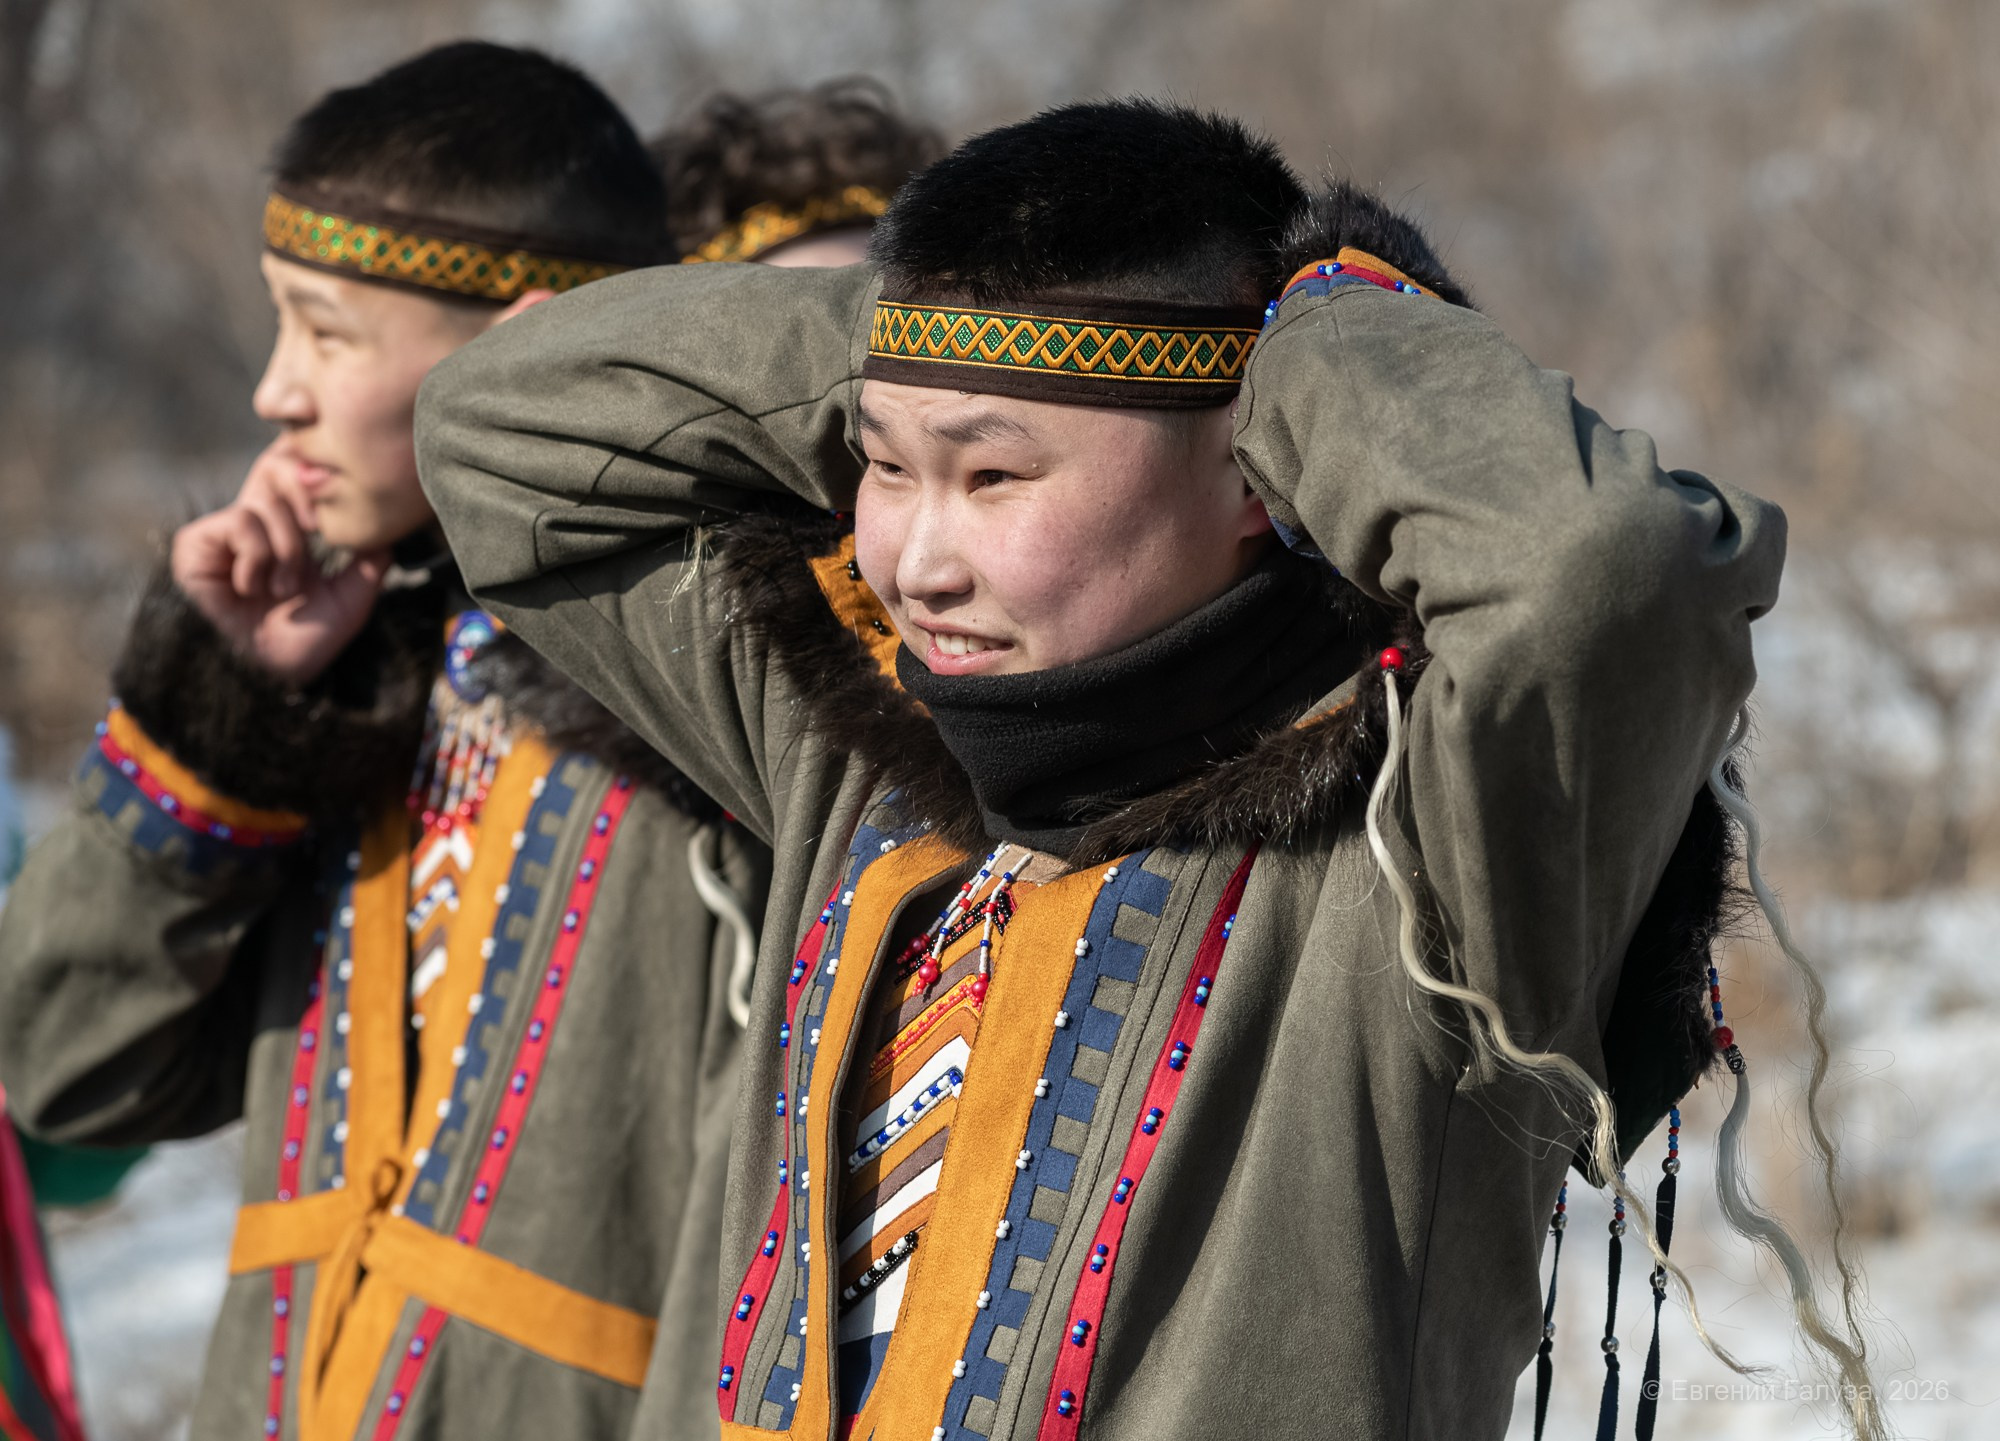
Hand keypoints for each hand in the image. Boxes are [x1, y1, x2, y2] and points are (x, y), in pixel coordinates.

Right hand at [171, 446, 388, 684]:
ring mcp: (225, 532)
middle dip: (308, 504)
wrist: (269, 674)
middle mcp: (258, 524)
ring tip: (282, 588)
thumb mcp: (351, 596)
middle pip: (281, 467)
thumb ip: (371, 559)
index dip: (322, 483)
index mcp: (291, 530)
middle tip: (316, 536)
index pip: (301, 475)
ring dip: (286, 549)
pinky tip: (252, 586)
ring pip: (266, 503)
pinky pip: (240, 521)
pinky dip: (257, 555)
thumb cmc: (307, 639)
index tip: (339, 520)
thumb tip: (391, 528)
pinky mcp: (196, 542)